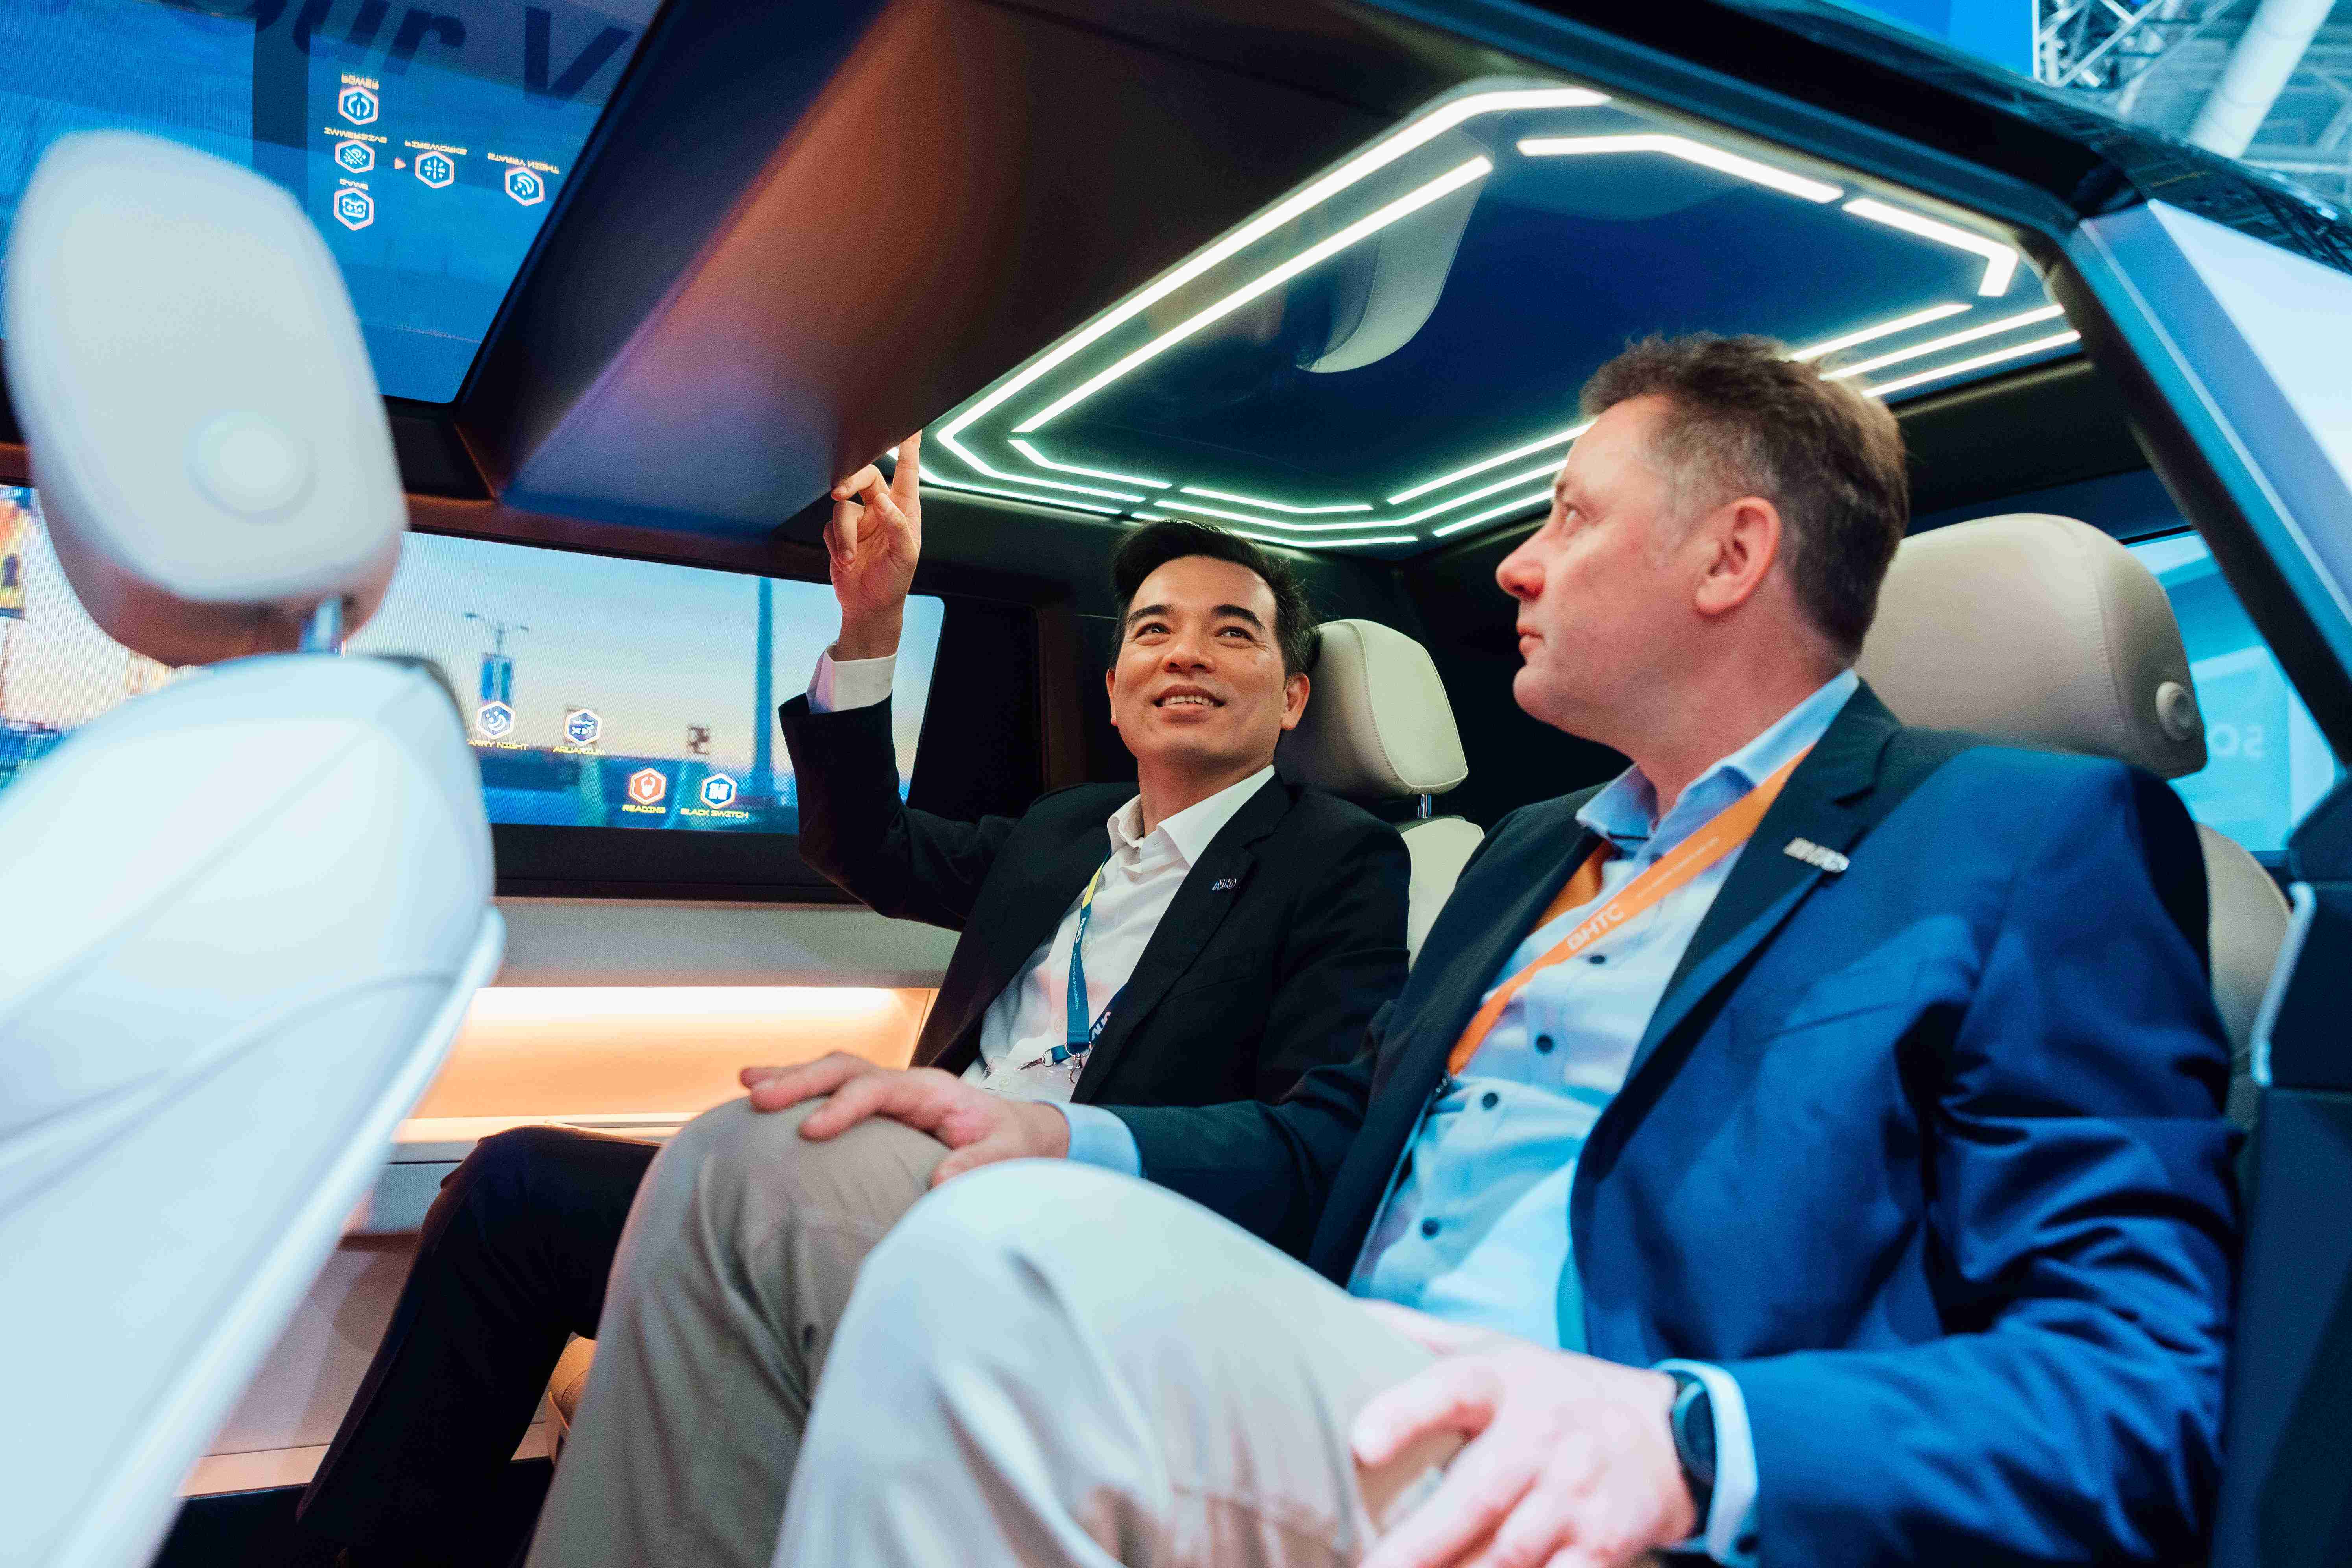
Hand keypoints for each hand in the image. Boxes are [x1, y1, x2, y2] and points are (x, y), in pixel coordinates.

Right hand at [739, 1051, 1069, 1183]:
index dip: (843, 1107)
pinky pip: (834, 1089)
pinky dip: (800, 1088)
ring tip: (747, 1084)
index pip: (878, 1088)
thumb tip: (941, 1182)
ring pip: (833, 1071)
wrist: (1015, 1130)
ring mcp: (888, 1090)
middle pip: (846, 1069)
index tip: (811, 1132)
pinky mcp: (877, 1105)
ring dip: (791, 1076)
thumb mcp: (1004, 1155)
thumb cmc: (1006, 1142)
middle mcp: (904, 1082)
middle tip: (760, 1099)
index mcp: (930, 1090)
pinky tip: (765, 1094)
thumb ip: (977, 1165)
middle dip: (802, 1081)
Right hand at [825, 431, 921, 659]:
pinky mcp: (840, 533)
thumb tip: (883, 501)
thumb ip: (896, 527)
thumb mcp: (904, 556)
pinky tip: (844, 560)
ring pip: (841, 504)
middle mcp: (881, 509)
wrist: (869, 606)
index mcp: (904, 510)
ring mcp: (860, 520)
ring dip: (842, 532)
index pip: (906, 471)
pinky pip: (829, 524)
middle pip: (864, 476)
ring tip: (847, 557)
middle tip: (838, 490)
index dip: (907, 446)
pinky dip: (835, 543)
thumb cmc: (893, 581)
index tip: (909, 424)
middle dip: (850, 479)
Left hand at [1352, 1304, 1693, 1567]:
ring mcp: (1575, 1498)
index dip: (1406, 1412)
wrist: (1666, 1435)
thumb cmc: (1552, 1393)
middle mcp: (1540, 1439)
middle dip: (1418, 1544)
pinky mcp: (1604, 1548)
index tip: (1361, 1443)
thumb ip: (1418, 1336)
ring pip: (1509, 1555)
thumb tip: (1342, 1313)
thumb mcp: (1494, 1347)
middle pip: (1476, 1496)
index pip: (1454, 1387)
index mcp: (1504, 1383)